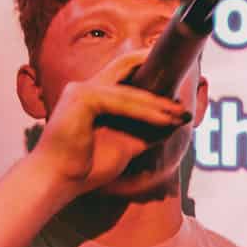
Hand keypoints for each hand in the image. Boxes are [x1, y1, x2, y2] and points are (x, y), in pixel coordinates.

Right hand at [30, 49, 192, 196]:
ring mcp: (81, 90)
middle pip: (126, 64)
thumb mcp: (126, 147)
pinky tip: (165, 120)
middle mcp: (86, 87)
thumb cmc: (86, 167)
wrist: (59, 181)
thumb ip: (146, 132)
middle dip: (157, 66)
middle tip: (187, 72)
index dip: (148, 64)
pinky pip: (122, 102)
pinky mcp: (81, 98)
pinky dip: (146, 112)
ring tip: (180, 114)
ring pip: (130, 92)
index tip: (176, 72)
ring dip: (159, 104)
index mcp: (94, 95)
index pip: (124, 70)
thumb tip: (175, 123)